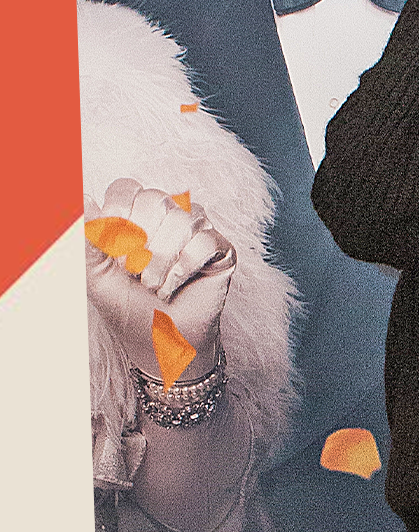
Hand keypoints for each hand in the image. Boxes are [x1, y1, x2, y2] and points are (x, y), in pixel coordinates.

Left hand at [84, 179, 235, 381]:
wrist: (159, 343)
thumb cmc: (129, 307)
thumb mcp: (96, 273)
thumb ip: (87, 237)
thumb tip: (83, 197)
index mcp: (137, 215)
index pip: (127, 188)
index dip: (118, 216)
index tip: (113, 250)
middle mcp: (170, 217)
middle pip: (155, 199)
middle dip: (139, 243)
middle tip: (134, 272)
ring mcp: (198, 231)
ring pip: (182, 220)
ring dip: (161, 261)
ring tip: (153, 285)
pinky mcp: (223, 250)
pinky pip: (205, 241)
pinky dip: (184, 267)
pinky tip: (174, 286)